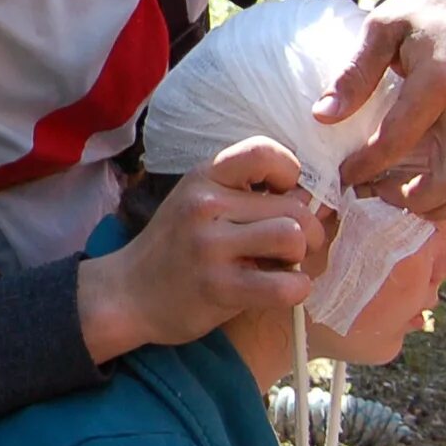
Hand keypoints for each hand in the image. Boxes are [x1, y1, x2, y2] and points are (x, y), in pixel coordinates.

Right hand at [79, 139, 317, 358]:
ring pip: (292, 236)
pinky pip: (285, 285)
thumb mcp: (199, 203)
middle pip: (292, 206)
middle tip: (293, 247)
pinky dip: (296, 288)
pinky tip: (282, 288)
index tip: (284, 194)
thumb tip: (317, 201)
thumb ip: (247, 195)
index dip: (289, 172)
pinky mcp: (219, 287)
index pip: (263, 152)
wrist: (127, 294)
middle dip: (308, 229)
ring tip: (283, 265)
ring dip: (300, 256)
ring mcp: (210, 247)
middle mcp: (205, 205)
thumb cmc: (174, 248)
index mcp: (203, 178)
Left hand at [320, 0, 445, 216]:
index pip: (398, 139)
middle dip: (411, 200)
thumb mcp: (381, 28)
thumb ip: (354, 75)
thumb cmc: (423, 8)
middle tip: (377, 194)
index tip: (343, 176)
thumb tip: (322, 117)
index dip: (366, 166)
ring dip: (444, 206)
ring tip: (405, 200)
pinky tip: (432, 191)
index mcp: (439, 79)